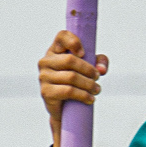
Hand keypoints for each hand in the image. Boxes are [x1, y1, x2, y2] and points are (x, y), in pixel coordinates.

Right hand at [39, 29, 108, 146]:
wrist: (64, 110)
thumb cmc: (77, 84)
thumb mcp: (90, 69)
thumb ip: (99, 62)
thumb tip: (102, 69)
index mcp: (55, 50)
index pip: (62, 36)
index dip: (73, 41)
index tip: (83, 53)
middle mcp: (46, 61)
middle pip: (70, 60)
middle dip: (88, 69)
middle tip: (97, 77)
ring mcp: (44, 77)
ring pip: (71, 77)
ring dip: (89, 84)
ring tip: (97, 89)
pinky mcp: (46, 92)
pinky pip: (68, 91)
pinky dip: (83, 95)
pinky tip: (90, 99)